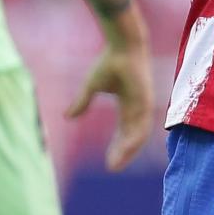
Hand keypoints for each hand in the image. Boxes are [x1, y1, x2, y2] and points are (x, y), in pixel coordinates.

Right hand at [68, 39, 155, 170]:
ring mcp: (143, 106)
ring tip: (116, 164)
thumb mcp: (91, 87)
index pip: (123, 131)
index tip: (108, 161)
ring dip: (128, 150)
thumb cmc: (108, 62)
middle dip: (122, 153)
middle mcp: (137, 108)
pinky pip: (142, 126)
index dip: (116, 146)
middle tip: (112, 168)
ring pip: (138, 135)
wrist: (121, 47)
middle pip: (131, 137)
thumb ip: (82, 103)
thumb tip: (67, 117)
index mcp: (128, 105)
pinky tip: (126, 150)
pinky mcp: (146, 102)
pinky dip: (134, 139)